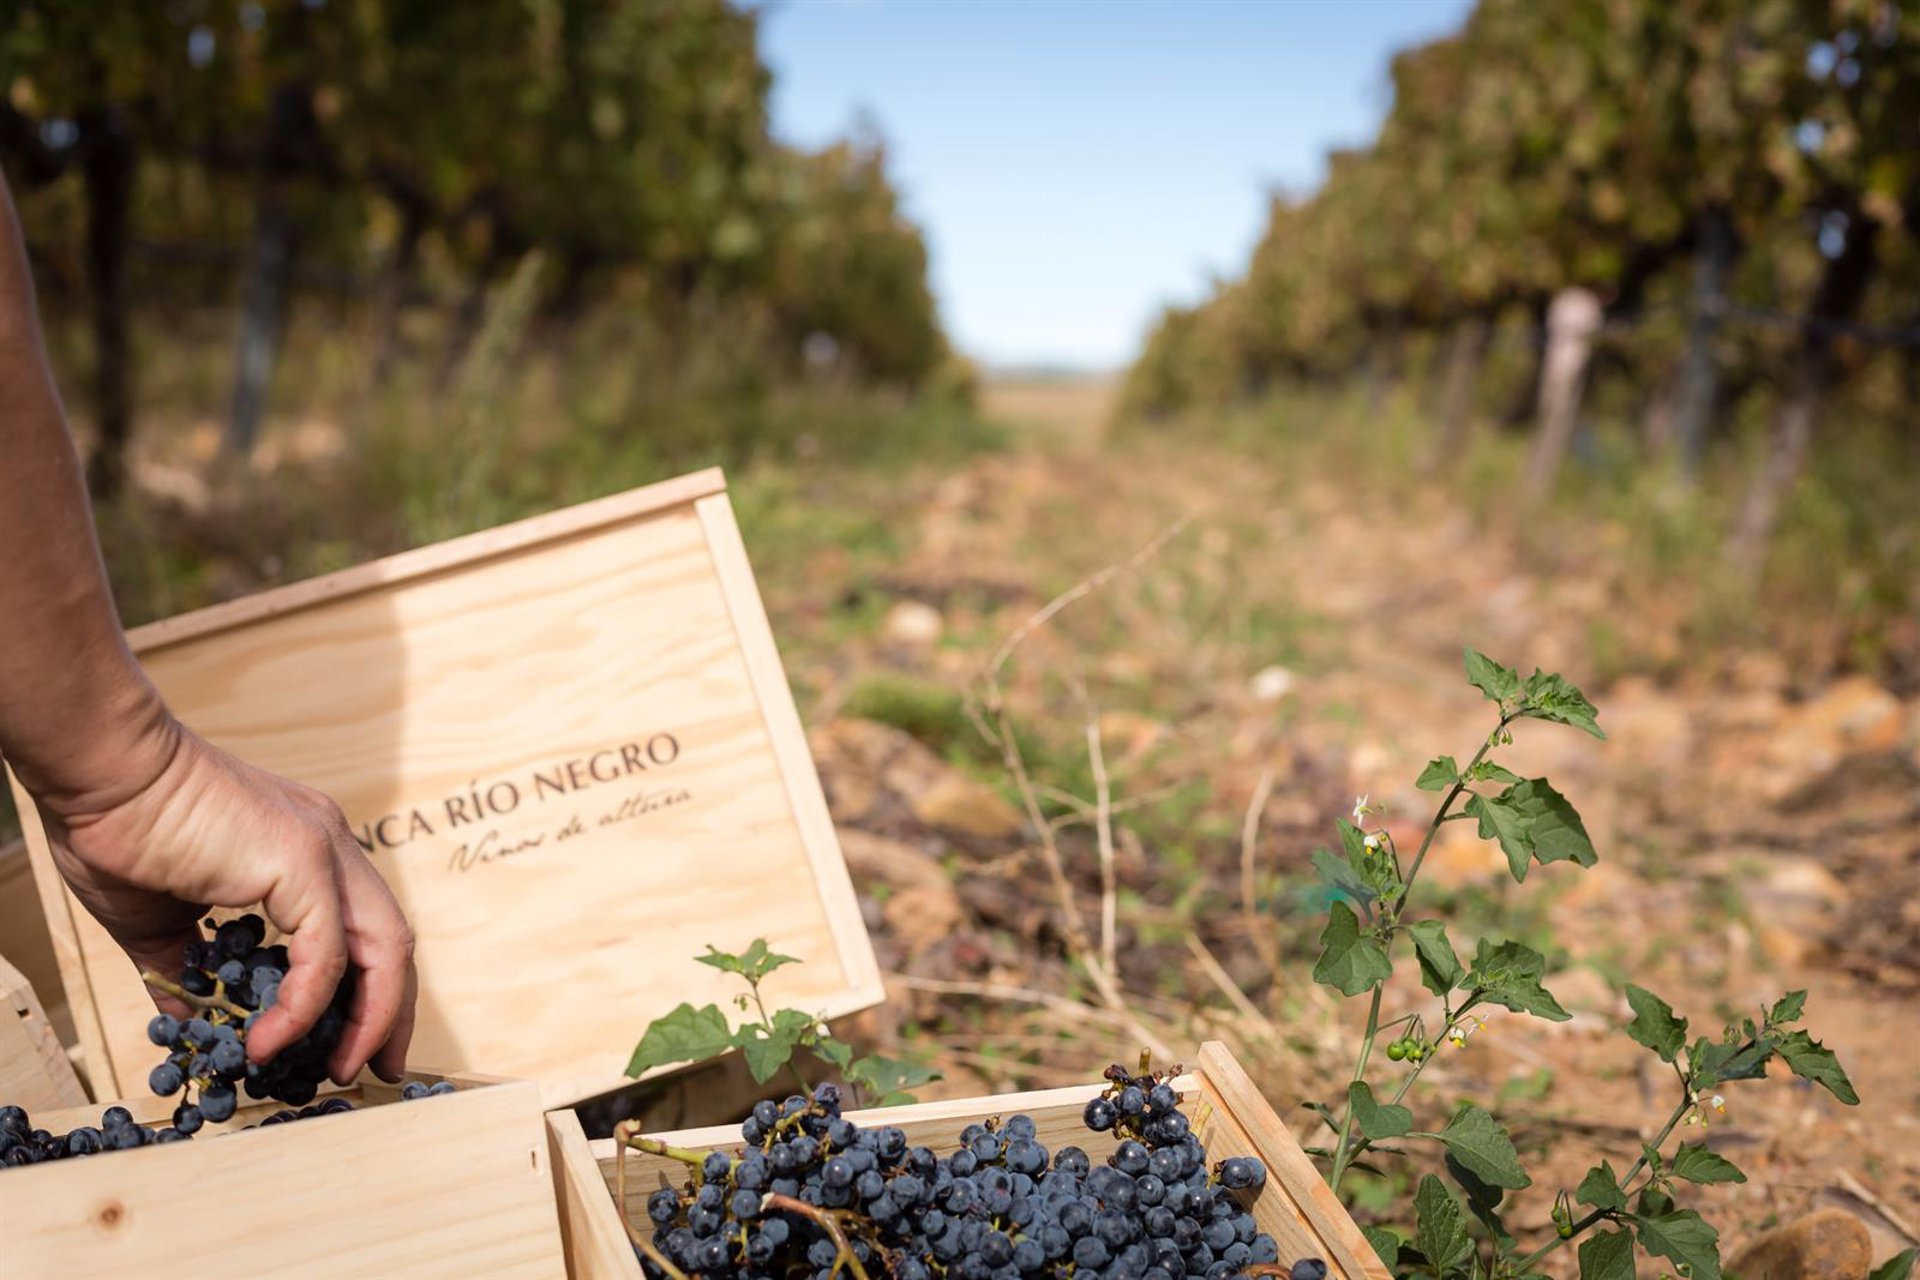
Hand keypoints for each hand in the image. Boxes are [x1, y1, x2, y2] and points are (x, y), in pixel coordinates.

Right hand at [28, 716, 416, 1083]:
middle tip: (374, 1069)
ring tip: (337, 1067)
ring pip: (382, 947)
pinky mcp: (303, 859)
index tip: (355, 1046)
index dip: (370, 994)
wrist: (101, 775)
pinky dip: (306, 1006)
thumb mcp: (161, 923)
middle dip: (392, 1014)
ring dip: (368, 1018)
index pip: (364, 932)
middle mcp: (329, 847)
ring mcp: (324, 849)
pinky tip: (271, 1040)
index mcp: (306, 854)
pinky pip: (325, 953)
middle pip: (392, 943)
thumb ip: (190, 971)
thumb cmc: (121, 831)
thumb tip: (194, 1022)